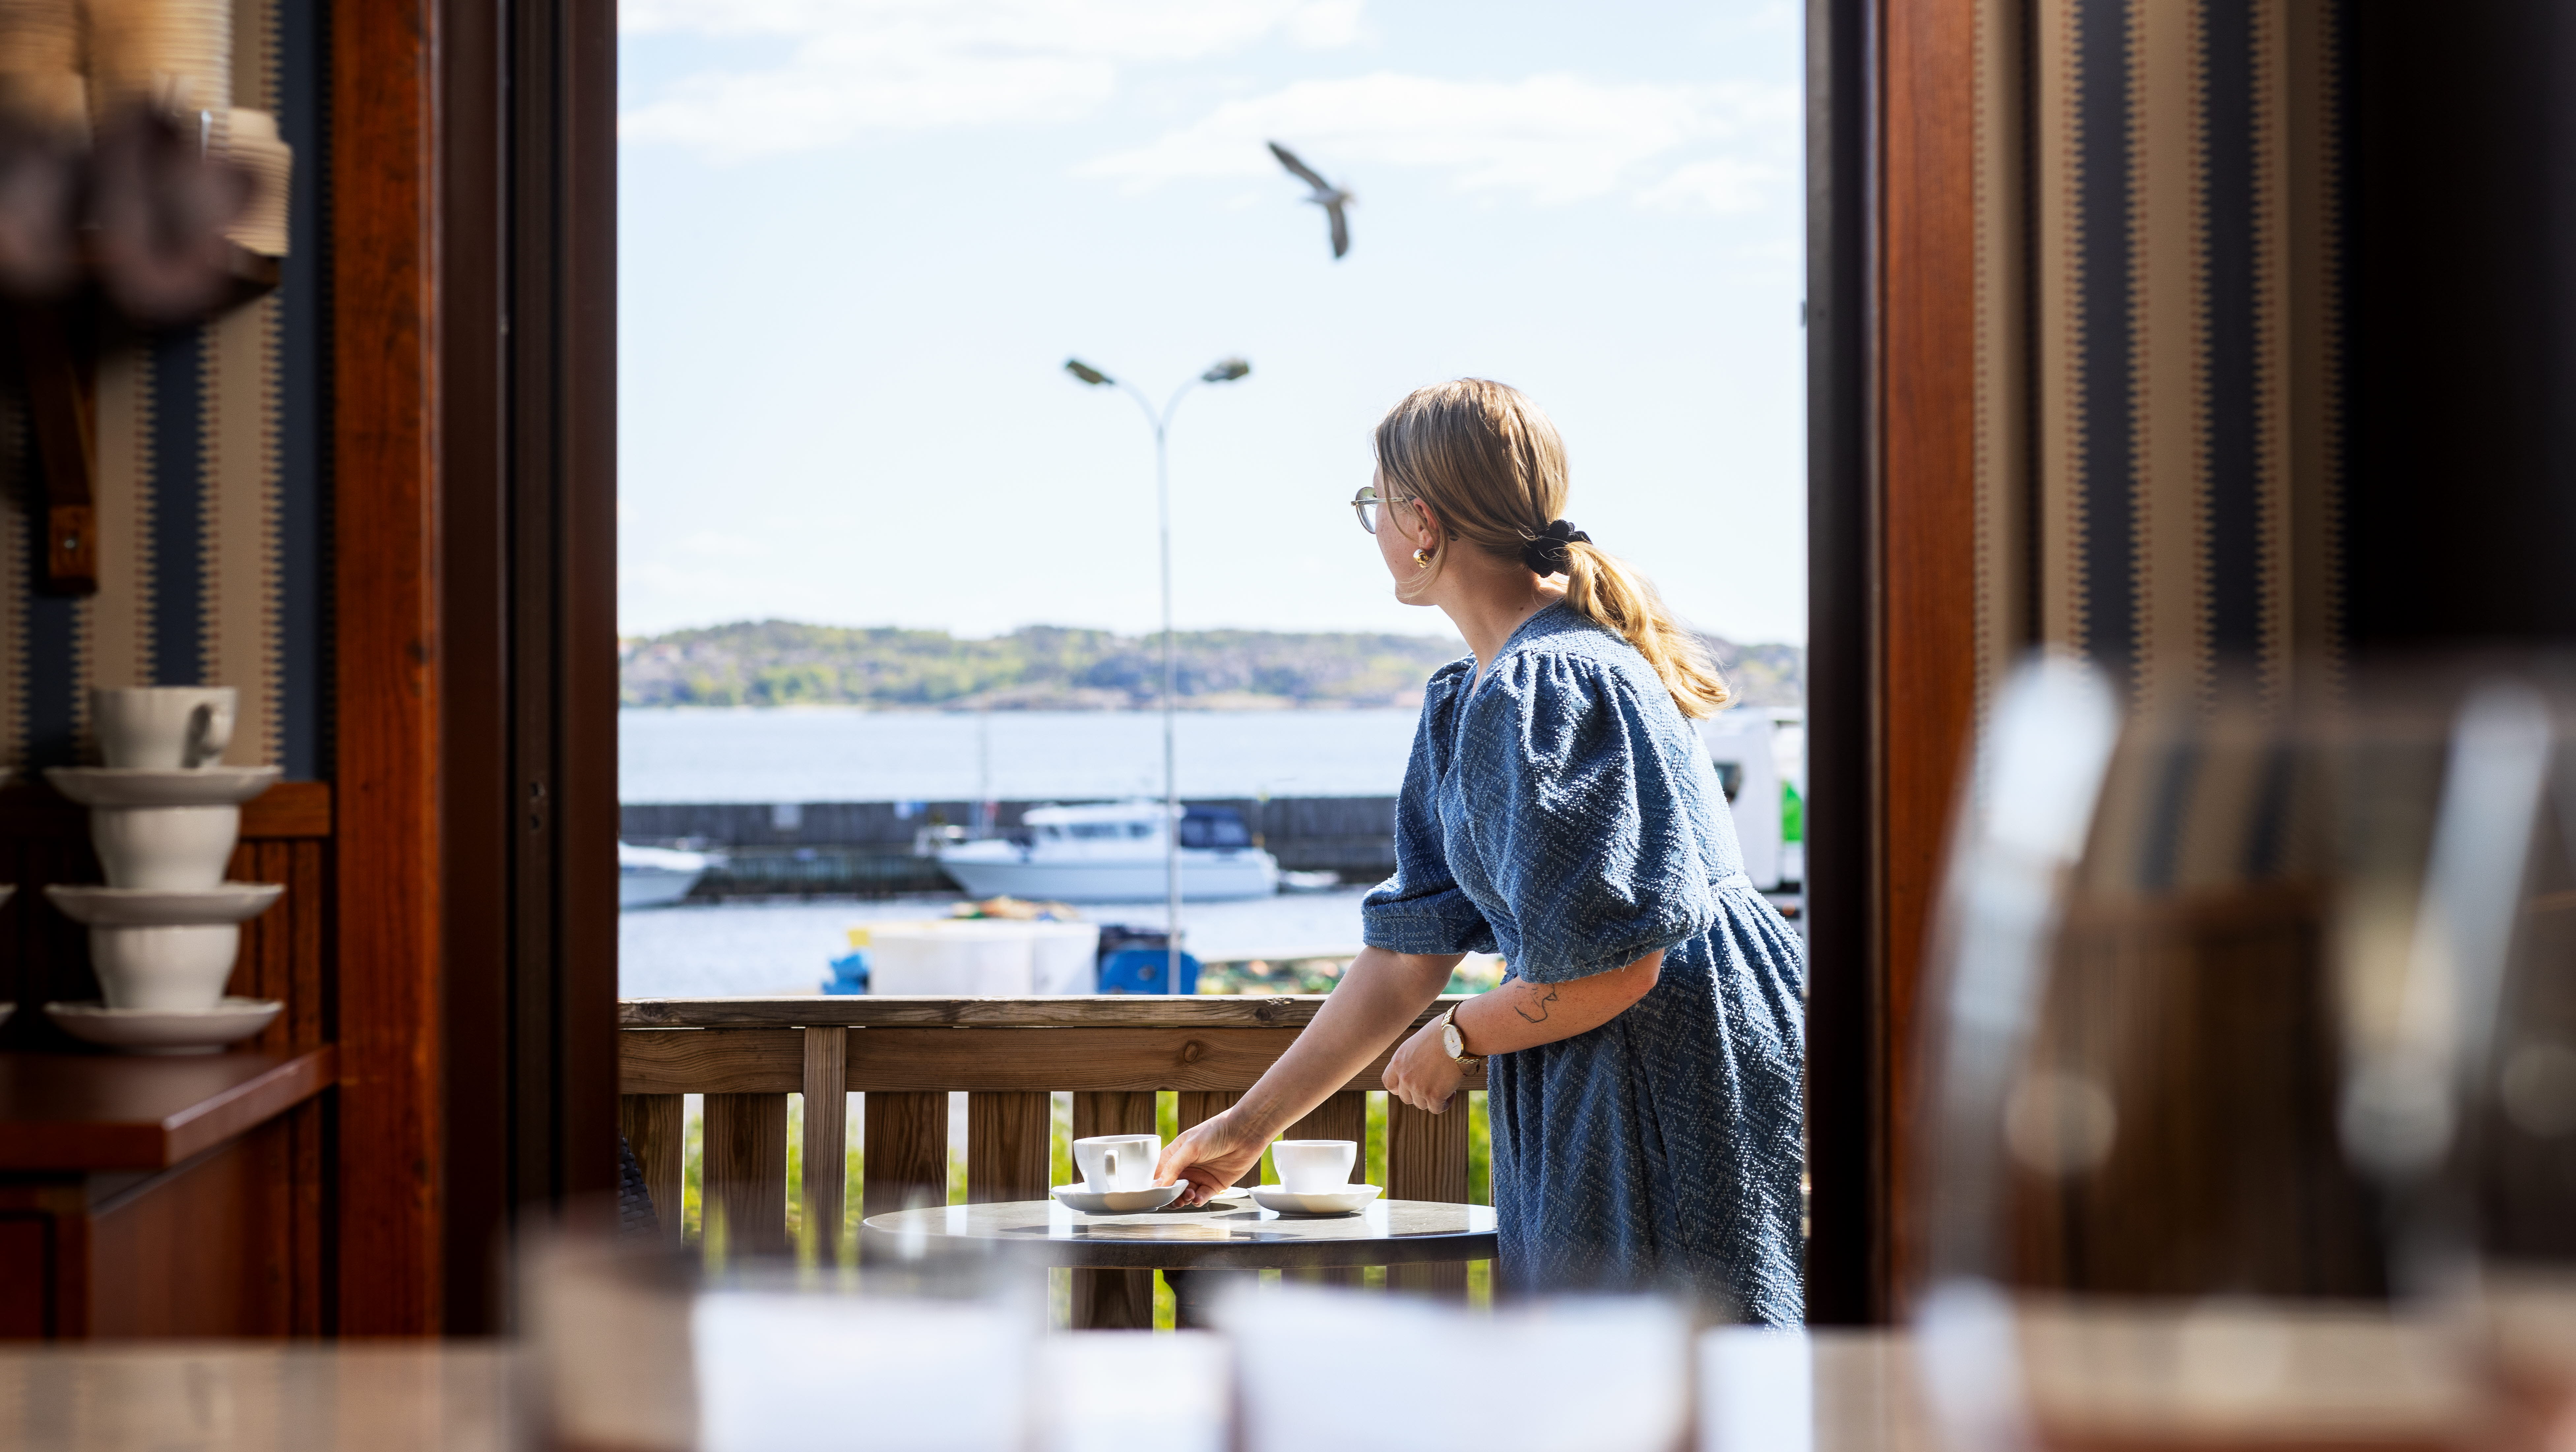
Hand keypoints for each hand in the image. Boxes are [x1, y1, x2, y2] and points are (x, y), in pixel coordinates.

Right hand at [1154, 1108, 1268, 1206]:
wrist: (1245, 1133)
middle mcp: (1186, 1167)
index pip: (1159, 1173)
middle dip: (1170, 1196)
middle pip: (1171, 1188)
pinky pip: (1202, 1197)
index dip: (1155, 1185)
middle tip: (1173, 1199)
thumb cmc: (1216, 1132)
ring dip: (1183, 1199)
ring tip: (1187, 1196)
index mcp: (1176, 1154)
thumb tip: (1158, 1186)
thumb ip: (1173, 1167)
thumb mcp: (1190, 1147)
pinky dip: (1198, 1200)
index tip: (1154, 1195)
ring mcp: (1200, 1176)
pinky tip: (1197, 1198)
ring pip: (1185, 1195)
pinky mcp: (1214, 1185)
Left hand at [1382, 1016, 1465, 1113]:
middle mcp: (1404, 1075)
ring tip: (1446, 1085)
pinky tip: (1453, 1092)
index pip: (1389, 1083)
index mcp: (1398, 1060)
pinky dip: (1444, 1103)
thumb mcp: (1420, 1042)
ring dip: (1432, 1098)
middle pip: (1406, 1097)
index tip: (1412, 1086)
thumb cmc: (1445, 1031)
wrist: (1460, 1033)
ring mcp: (1418, 1087)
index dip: (1399, 1088)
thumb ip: (1414, 1058)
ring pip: (1421, 1104)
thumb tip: (1421, 1068)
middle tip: (1434, 1085)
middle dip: (1419, 1094)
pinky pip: (1436, 1109)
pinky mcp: (1434, 1095)